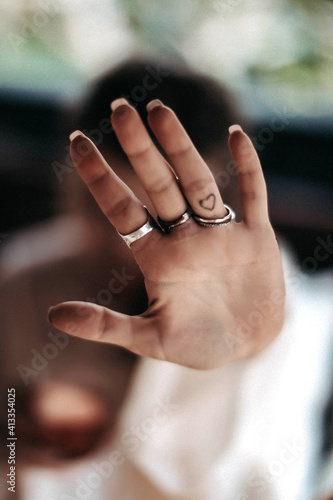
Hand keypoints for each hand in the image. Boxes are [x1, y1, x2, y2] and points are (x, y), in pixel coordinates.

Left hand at [48, 98, 284, 368]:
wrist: (246, 347)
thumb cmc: (196, 344)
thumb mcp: (149, 340)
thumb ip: (106, 326)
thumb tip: (54, 315)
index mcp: (158, 259)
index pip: (123, 210)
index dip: (101, 177)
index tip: (76, 141)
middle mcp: (186, 239)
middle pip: (158, 186)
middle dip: (139, 149)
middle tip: (119, 109)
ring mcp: (221, 236)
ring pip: (199, 182)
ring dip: (181, 148)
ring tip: (159, 110)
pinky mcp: (256, 240)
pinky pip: (252, 195)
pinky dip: (247, 167)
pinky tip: (235, 134)